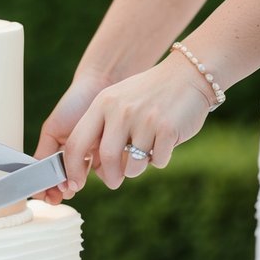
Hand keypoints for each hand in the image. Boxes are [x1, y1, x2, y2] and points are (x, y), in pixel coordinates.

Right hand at [35, 71, 108, 203]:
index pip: (53, 177)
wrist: (102, 84)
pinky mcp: (119, 153)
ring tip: (86, 165)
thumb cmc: (74, 105)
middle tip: (68, 188)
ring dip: (87, 177)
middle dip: (69, 186)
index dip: (50, 190)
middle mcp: (80, 156)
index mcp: (62, 151)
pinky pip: (114, 169)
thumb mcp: (53, 130)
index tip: (49, 197)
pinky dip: (110, 168)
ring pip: (93, 177)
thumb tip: (43, 181)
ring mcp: (99, 156)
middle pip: (72, 182)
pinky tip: (103, 157)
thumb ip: (44, 155)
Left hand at [61, 53, 213, 193]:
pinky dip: (160, 158)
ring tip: (146, 150)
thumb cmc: (148, 95)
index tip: (74, 184)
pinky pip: (158, 161)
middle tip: (114, 182)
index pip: (76, 143)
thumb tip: (95, 170)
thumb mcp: (117, 102)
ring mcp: (144, 119)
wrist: (187, 75)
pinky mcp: (167, 128)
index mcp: (102, 104)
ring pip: (133, 165)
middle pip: (107, 158)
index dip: (72, 168)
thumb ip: (102, 129)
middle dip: (110, 177)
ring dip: (138, 168)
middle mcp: (120, 111)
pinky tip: (164, 141)